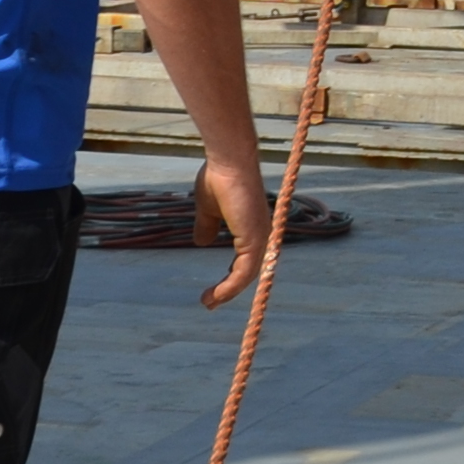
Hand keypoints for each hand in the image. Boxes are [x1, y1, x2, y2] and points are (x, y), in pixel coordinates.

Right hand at [198, 154, 272, 309]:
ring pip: (247, 276)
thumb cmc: (219, 178)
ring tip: (209, 302)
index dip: (231, 276)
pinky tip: (216, 295)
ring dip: (227, 293)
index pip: (247, 259)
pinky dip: (230, 287)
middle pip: (249, 272)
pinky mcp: (254, 239)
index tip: (216, 290)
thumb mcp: (208, 208)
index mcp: (253, 226)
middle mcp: (262, 234)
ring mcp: (261, 237)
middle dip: (230, 290)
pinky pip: (244, 272)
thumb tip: (201, 242)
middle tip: (211, 302)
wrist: (228, 161)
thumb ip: (207, 225)